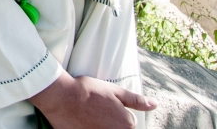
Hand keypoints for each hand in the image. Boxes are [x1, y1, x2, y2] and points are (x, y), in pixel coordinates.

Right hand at [29, 70, 156, 128]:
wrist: (61, 96)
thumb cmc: (87, 91)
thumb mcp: (114, 91)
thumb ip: (136, 100)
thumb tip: (155, 104)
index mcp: (127, 123)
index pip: (129, 122)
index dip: (117, 111)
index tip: (104, 105)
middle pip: (117, 128)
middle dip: (109, 121)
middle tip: (95, 110)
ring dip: (99, 124)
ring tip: (88, 116)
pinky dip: (89, 127)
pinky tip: (82, 121)